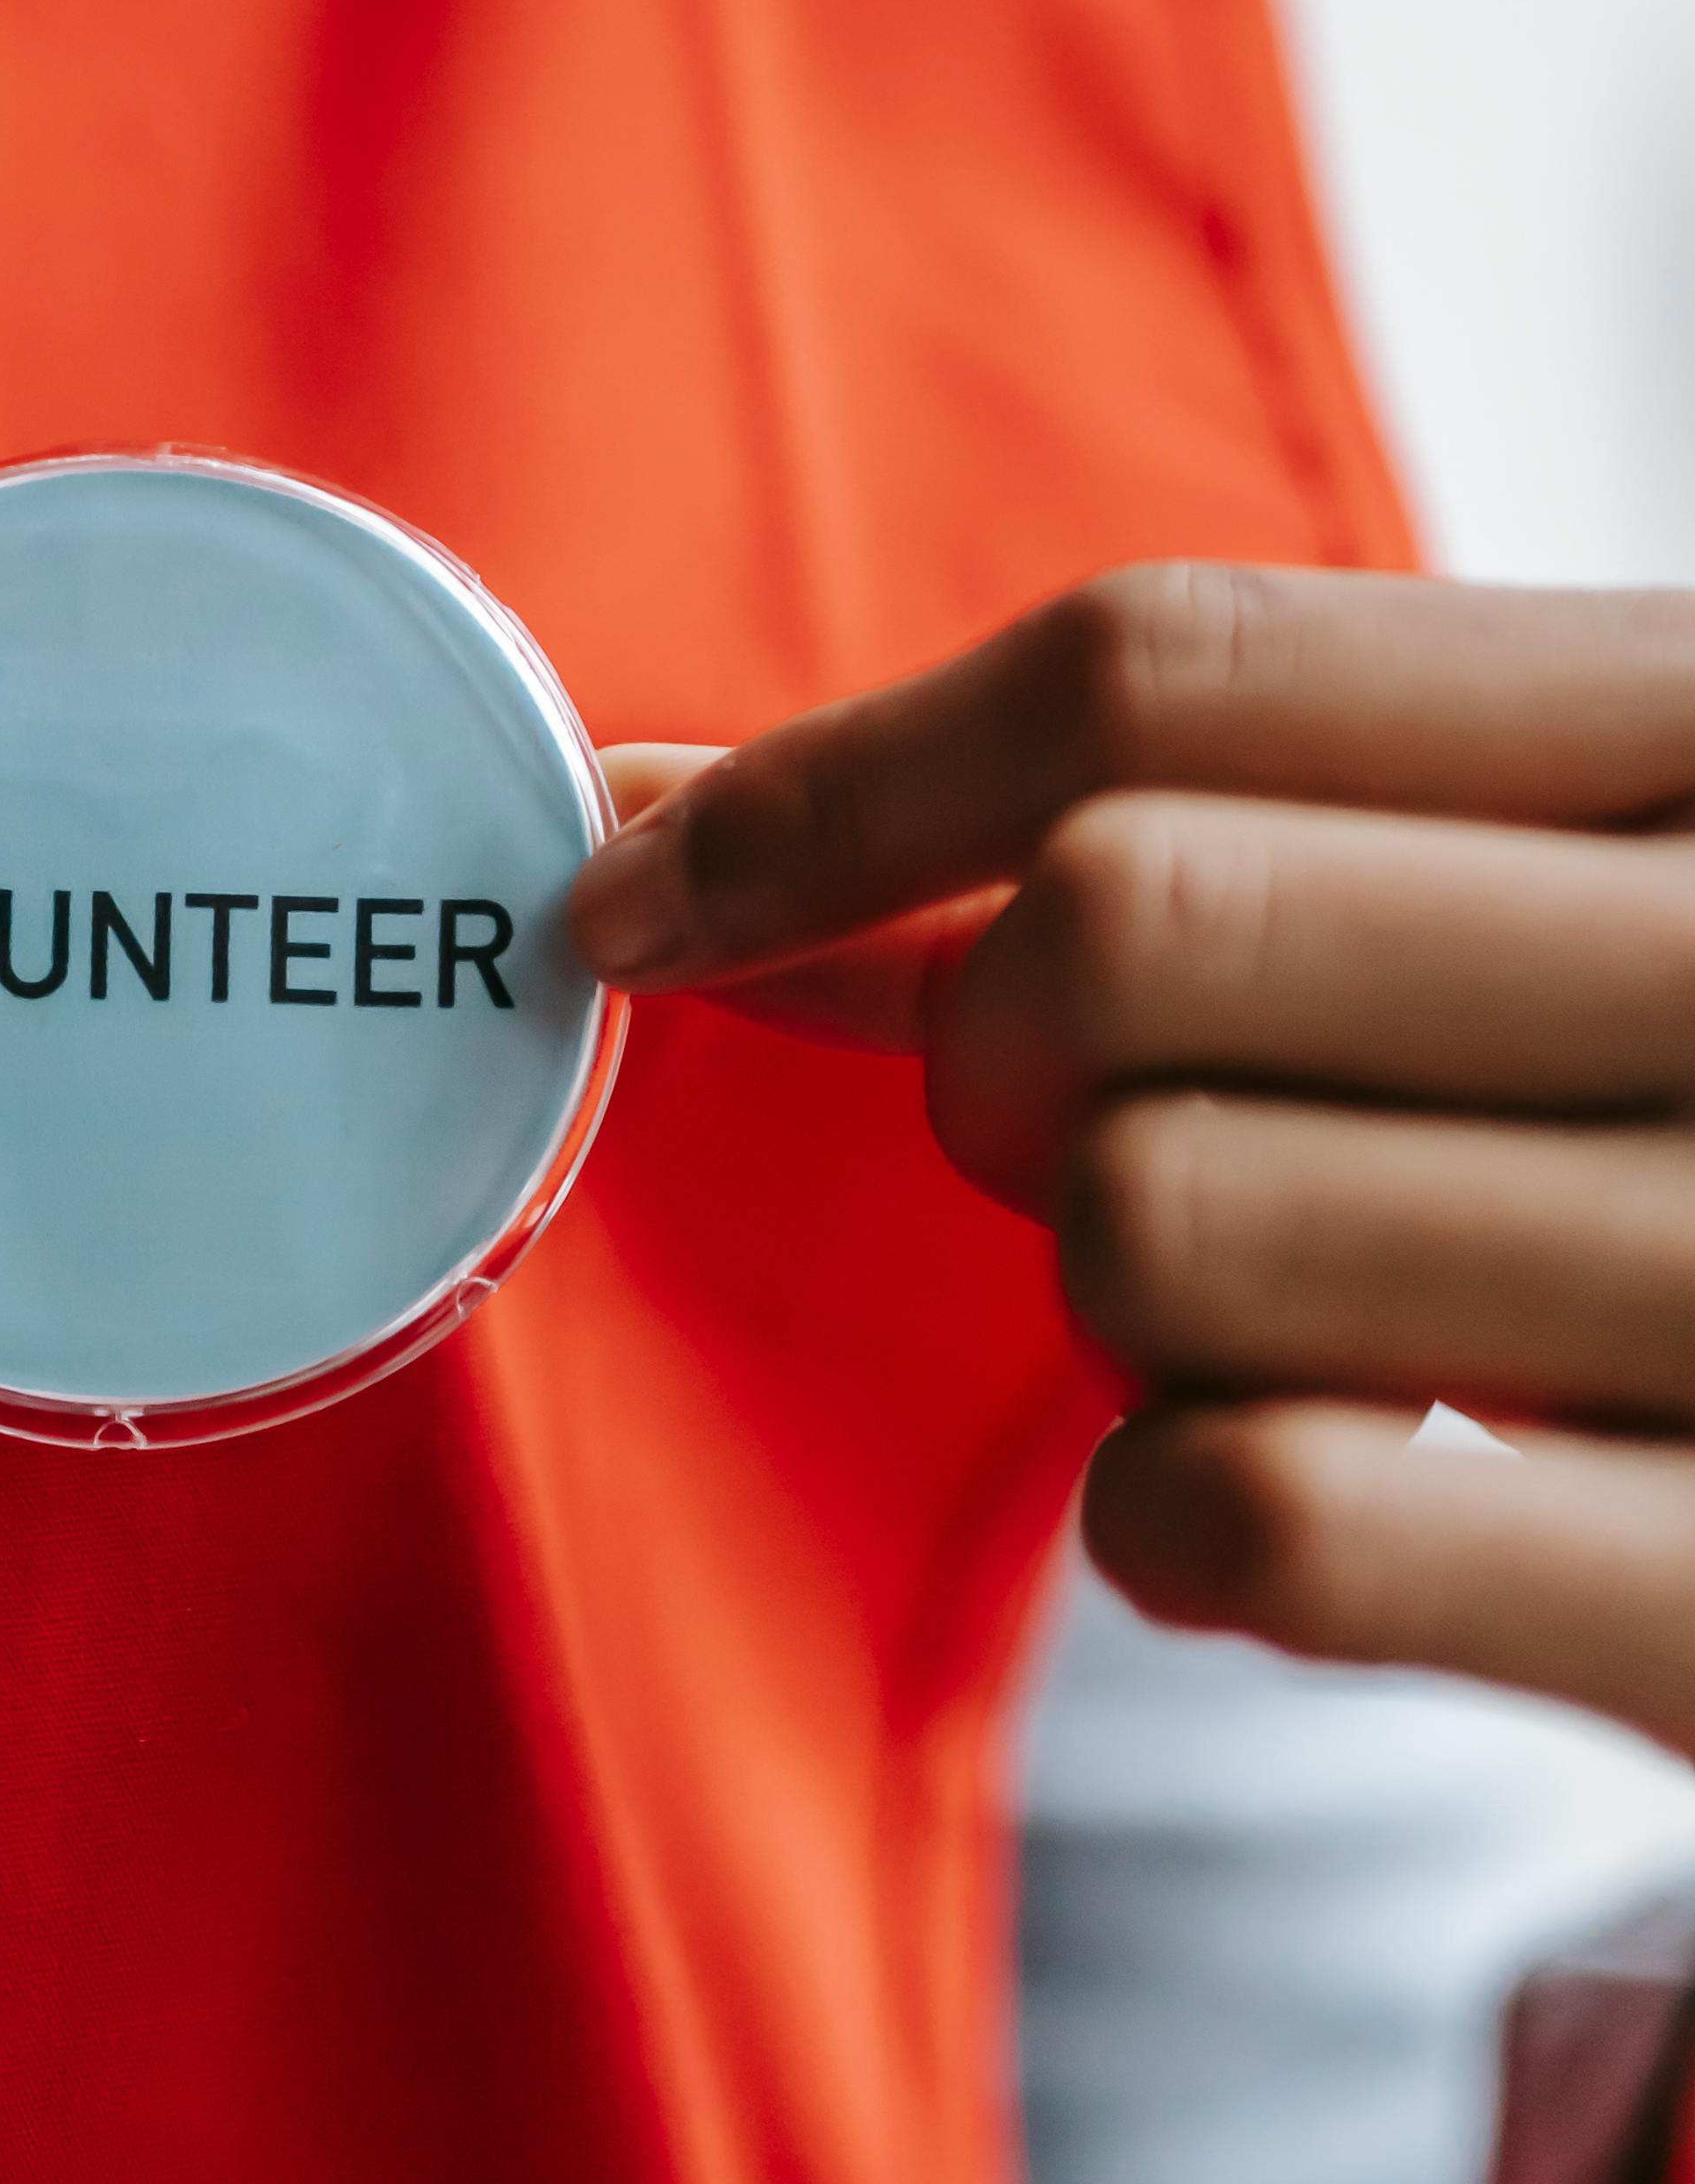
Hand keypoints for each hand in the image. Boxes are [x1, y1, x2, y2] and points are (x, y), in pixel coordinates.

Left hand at [569, 567, 1694, 1750]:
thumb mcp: (1551, 902)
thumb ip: (1201, 828)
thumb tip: (664, 830)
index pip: (1179, 662)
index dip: (838, 778)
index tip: (632, 881)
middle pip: (1120, 934)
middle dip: (990, 1053)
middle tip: (1079, 1135)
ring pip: (1153, 1224)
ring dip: (1113, 1302)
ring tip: (1281, 1320)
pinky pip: (1248, 1513)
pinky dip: (1175, 1521)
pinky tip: (1290, 1502)